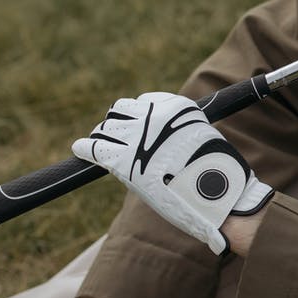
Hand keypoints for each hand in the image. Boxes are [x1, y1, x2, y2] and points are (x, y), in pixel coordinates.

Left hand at [72, 92, 272, 254]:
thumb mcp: (204, 140)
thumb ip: (182, 132)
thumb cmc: (216, 174)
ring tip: (102, 145)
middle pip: (121, 110)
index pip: (145, 101)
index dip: (138, 115)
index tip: (136, 126)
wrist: (217, 196)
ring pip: (106, 127)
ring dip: (104, 135)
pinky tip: (80, 149)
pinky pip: (93, 147)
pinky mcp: (123, 160)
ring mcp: (137, 137)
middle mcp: (155, 116)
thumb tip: (164, 139)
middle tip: (117, 139)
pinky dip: (85, 147)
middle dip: (118, 124)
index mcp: (178, 107)